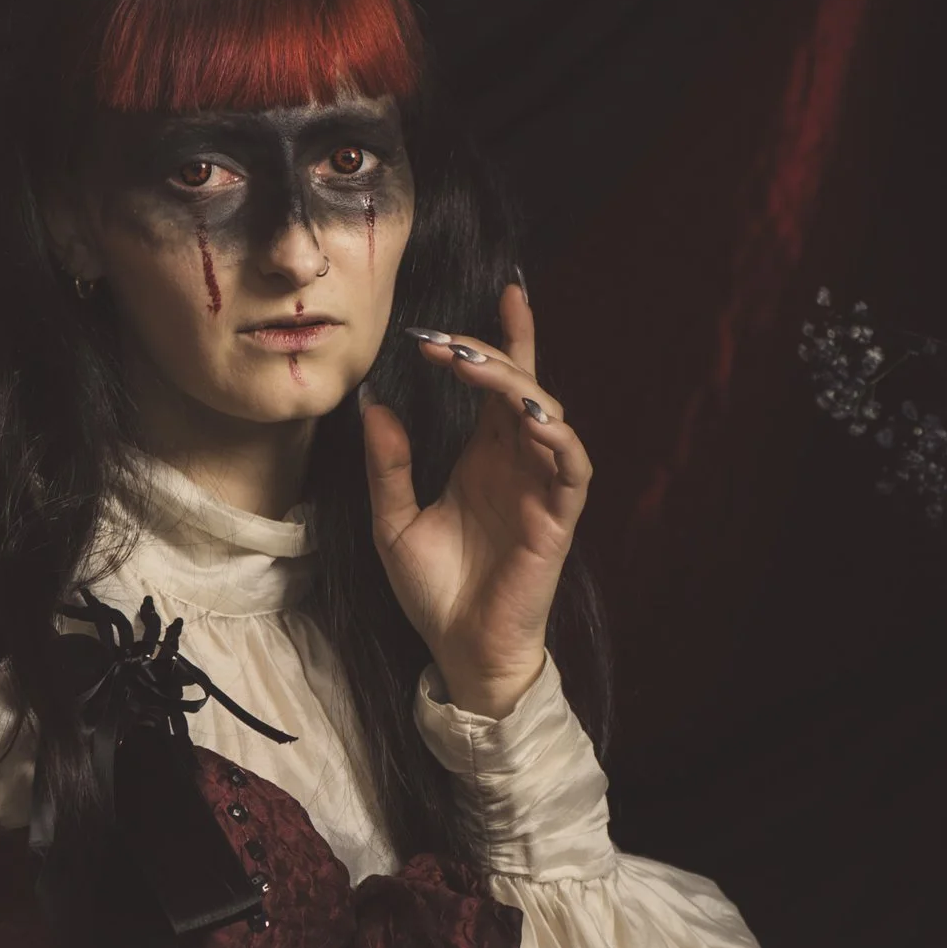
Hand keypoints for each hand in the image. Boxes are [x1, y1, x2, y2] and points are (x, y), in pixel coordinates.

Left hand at [361, 277, 591, 716]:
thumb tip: (374, 404)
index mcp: (484, 458)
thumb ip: (388, 465)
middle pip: (522, 388)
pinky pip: (572, 468)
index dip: (501, 340)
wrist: (458, 652)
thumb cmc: (434, 592)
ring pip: (548, 417)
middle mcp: (517, 464)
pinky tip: (530, 416)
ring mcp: (541, 489)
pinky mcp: (557, 520)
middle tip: (446, 340)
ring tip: (479, 367)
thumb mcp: (393, 522)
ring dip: (518, 386)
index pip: (499, 385)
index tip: (493, 295)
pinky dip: (557, 437)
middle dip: (492, 354)